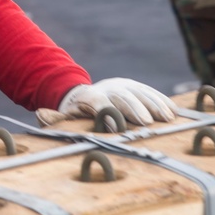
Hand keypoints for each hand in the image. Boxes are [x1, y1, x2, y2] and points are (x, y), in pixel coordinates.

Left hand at [37, 78, 176, 128]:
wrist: (84, 94)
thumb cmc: (76, 112)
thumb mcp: (63, 116)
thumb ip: (53, 118)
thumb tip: (40, 114)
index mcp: (89, 97)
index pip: (98, 103)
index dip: (107, 114)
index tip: (116, 128)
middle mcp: (108, 89)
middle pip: (123, 97)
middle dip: (135, 109)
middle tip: (146, 123)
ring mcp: (123, 86)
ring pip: (140, 92)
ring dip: (155, 105)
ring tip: (167, 119)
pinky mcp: (136, 87)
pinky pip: (151, 92)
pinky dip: (162, 101)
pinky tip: (174, 112)